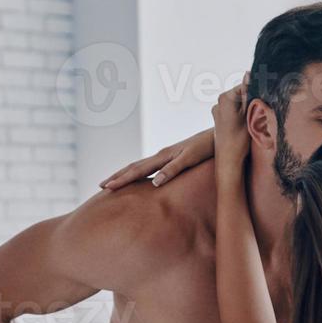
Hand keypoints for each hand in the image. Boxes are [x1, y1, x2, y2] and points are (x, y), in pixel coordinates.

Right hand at [99, 128, 213, 190]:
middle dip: (117, 176)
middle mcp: (161, 155)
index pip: (137, 170)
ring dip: (125, 174)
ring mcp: (166, 155)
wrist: (219, 135)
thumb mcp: (190, 159)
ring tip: (113, 181)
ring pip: (140, 166)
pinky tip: (138, 177)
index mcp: (163, 156)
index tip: (107, 187)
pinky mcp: (172, 157)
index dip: (122, 179)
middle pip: (134, 167)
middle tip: (101, 186)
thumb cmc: (207, 147)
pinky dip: (139, 173)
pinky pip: (150, 166)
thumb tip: (154, 182)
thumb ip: (173, 169)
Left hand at [211, 79, 250, 168]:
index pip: (245, 86)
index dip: (256, 93)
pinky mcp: (219, 118)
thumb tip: (248, 73)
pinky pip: (233, 111)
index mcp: (225, 98)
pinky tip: (245, 125)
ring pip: (238, 103)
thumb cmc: (239, 139)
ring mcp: (217, 110)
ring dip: (246, 109)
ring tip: (251, 122)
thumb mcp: (249, 114)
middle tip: (257, 115)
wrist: (228, 160)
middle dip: (250, 101)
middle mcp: (218, 102)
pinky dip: (241, 115)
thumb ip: (248, 93)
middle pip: (240, 94)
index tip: (262, 103)